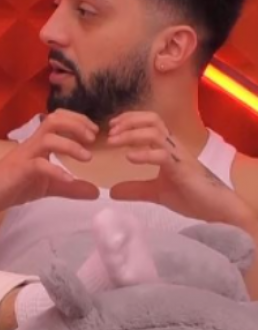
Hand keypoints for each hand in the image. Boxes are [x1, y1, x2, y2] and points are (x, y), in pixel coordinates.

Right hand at [0, 110, 100, 217]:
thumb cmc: (13, 185)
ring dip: (71, 145)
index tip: (94, 133)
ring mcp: (24, 156)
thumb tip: (96, 192)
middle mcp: (32, 144)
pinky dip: (56, 171)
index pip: (58, 119)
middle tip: (92, 139)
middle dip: (77, 125)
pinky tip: (68, 179)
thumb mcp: (47, 186)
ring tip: (87, 157)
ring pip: (48, 138)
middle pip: (54, 120)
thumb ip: (70, 188)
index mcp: (38, 143)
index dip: (78, 120)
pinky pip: (38, 165)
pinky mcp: (18, 170)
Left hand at [107, 111, 250, 223]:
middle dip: (128, 121)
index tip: (111, 127)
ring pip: (154, 133)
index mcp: (167, 147)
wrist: (218, 209)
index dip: (129, 119)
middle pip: (152, 120)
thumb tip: (112, 192)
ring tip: (114, 143)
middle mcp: (173, 146)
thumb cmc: (191, 197)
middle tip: (110, 132)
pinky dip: (143, 154)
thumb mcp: (156, 192)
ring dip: (130, 134)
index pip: (149, 122)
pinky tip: (129, 158)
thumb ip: (135, 189)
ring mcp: (178, 156)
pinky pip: (162, 155)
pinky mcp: (182, 169)